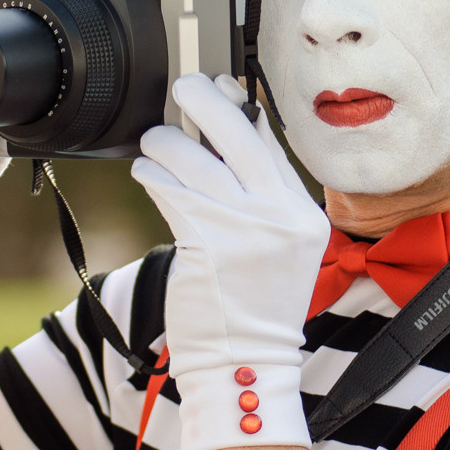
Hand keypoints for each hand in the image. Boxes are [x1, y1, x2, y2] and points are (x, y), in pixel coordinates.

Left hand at [132, 74, 328, 449]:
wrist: (246, 363)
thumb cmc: (253, 309)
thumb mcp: (279, 250)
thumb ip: (261, 200)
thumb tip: (224, 139)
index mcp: (302, 215)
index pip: (271, 145)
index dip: (243, 107)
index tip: (222, 86)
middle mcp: (279, 216)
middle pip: (239, 134)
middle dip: (206, 100)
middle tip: (184, 87)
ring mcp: (245, 228)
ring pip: (194, 159)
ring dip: (165, 143)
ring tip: (154, 145)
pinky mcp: (207, 241)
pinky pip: (171, 189)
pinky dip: (153, 174)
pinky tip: (146, 171)